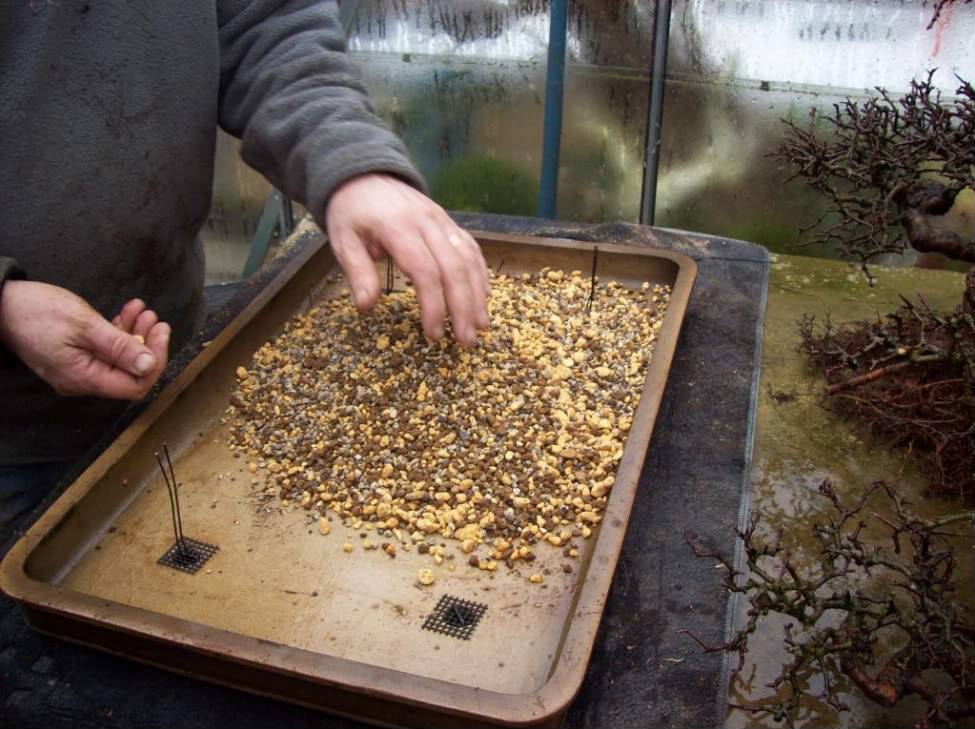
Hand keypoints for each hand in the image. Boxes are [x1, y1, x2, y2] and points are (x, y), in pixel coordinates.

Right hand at [0, 281, 169, 399]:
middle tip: (155, 319)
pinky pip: (104, 350)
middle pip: (129, 373)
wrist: (0, 304)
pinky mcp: (74, 356)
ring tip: (142, 310)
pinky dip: (118, 332)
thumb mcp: (85, 326)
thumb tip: (149, 366)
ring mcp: (77, 369)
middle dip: (147, 345)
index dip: (155, 362)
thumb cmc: (38, 312)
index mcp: (85, 379)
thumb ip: (119, 347)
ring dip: (134, 334)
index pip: (135, 385)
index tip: (161, 334)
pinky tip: (127, 311)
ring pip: (118, 359)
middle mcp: (82, 381)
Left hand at [324, 173, 489, 345]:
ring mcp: (442, 220)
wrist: (364, 173)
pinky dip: (480, 274)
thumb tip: (366, 306)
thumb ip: (357, 272)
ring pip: (468, 258)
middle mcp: (427, 222)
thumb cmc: (352, 211)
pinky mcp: (449, 222)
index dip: (433, 305)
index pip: (424, 271)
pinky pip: (471, 248)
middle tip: (466, 341)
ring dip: (478, 295)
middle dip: (463, 307)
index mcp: (398, 227)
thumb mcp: (342, 240)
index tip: (433, 334)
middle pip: (454, 268)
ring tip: (481, 326)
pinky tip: (484, 297)